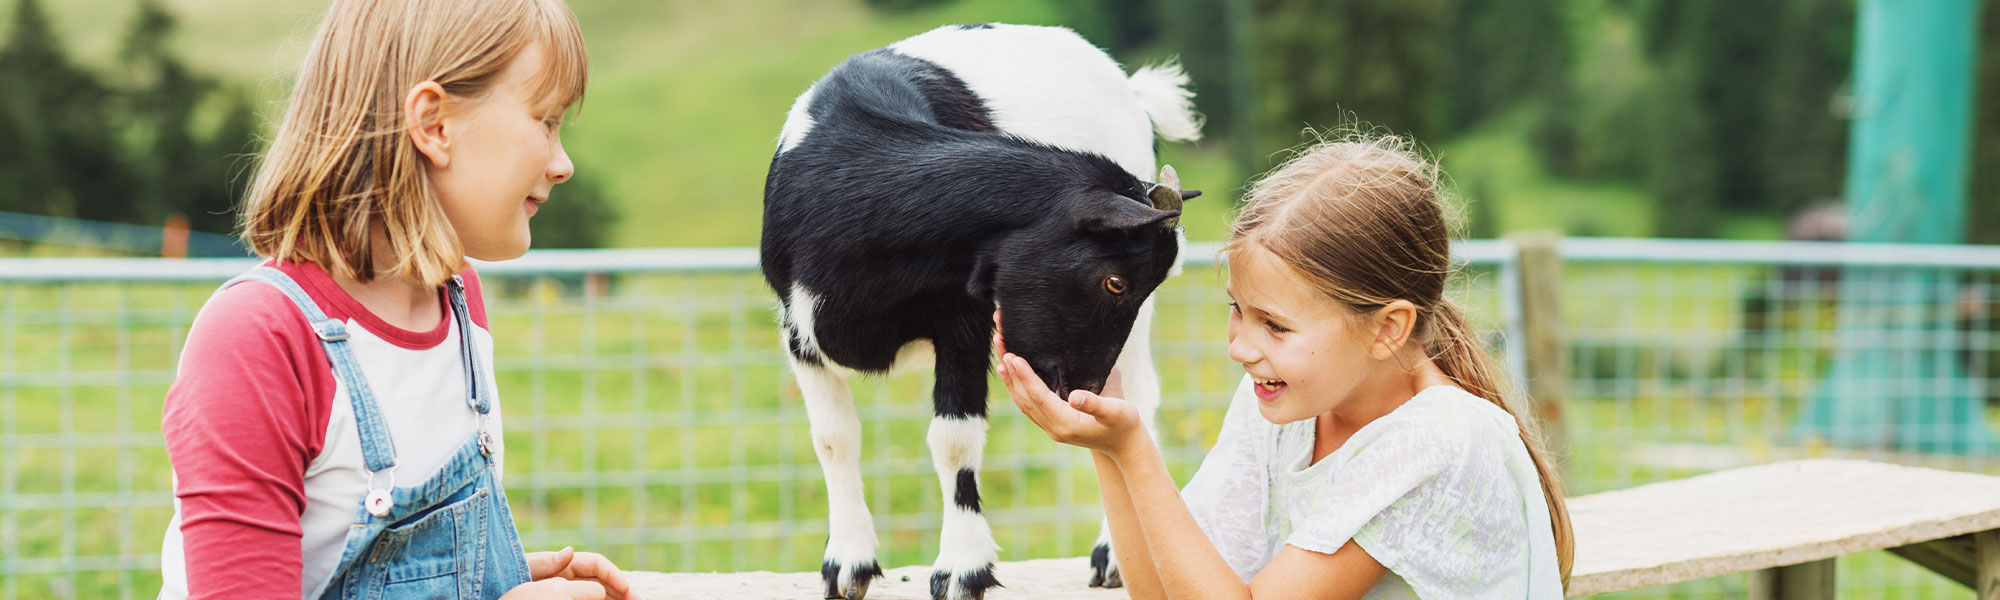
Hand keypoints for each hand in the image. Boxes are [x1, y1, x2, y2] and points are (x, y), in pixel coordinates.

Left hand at [502, 546, 638, 599]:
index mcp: (563, 564)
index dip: (614, 575)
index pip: (597, 564)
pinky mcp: (566, 598)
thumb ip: (546, 562)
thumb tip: (571, 551)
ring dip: (616, 599)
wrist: (495, 593)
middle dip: (623, 590)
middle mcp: (569, 576)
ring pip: (600, 594)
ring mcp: (568, 591)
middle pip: (604, 580)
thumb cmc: (506, 584)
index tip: (626, 590)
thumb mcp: (525, 570)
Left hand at [997, 351, 1146, 455]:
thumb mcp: (1115, 411)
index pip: (1038, 396)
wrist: (1126, 446)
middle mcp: (1053, 427)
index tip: (1012, 356)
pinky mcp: (1053, 424)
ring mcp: (1051, 427)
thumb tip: (1075, 396)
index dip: (1024, 376)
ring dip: (1011, 380)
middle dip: (1011, 371)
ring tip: (1001, 358)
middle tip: (1000, 344)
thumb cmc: (1125, 425)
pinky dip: (1019, 389)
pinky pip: (1029, 405)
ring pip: (1023, 402)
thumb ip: (1094, 404)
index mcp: (1066, 424)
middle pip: (1024, 397)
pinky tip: (1015, 376)